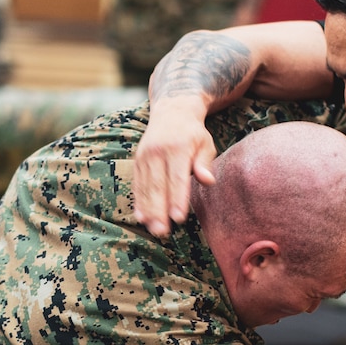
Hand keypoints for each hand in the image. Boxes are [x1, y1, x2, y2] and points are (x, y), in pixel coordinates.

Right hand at [131, 103, 216, 234]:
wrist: (171, 112)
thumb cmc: (194, 134)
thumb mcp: (205, 144)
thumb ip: (205, 163)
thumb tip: (208, 181)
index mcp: (177, 148)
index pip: (177, 177)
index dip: (177, 198)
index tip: (179, 218)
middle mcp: (157, 152)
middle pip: (157, 185)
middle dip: (159, 210)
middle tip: (163, 232)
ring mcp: (144, 157)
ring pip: (146, 187)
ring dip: (148, 210)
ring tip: (154, 230)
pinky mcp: (137, 162)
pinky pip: (137, 184)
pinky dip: (139, 201)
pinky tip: (141, 217)